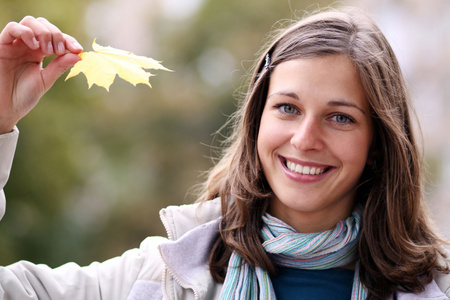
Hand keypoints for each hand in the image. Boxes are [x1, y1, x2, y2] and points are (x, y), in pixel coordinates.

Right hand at [0, 16, 82, 133]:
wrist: (7, 108)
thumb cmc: (24, 95)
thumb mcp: (46, 80)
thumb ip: (59, 66)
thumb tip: (79, 55)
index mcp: (40, 52)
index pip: (56, 37)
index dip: (68, 40)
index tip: (78, 50)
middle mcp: (27, 45)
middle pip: (44, 25)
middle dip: (56, 35)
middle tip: (59, 52)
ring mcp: (15, 44)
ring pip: (30, 22)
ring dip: (43, 33)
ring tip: (48, 51)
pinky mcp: (1, 45)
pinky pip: (12, 28)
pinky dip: (26, 33)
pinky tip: (35, 47)